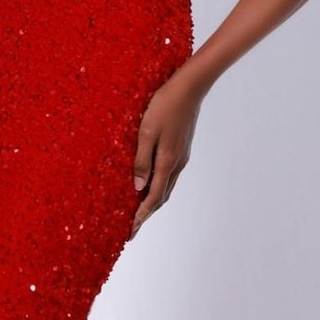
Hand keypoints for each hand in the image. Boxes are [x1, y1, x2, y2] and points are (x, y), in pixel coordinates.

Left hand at [131, 68, 205, 237]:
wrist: (189, 88)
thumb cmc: (164, 106)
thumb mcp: (146, 131)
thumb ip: (142, 160)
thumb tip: (138, 188)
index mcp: (167, 162)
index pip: (153, 198)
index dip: (141, 217)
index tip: (130, 231)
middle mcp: (176, 164)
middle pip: (161, 197)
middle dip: (146, 214)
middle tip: (132, 228)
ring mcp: (181, 157)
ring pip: (166, 187)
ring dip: (153, 202)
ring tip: (139, 211)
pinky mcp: (181, 149)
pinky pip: (169, 176)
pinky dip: (158, 187)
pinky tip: (150, 185)